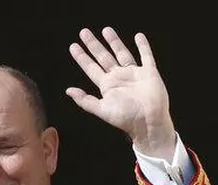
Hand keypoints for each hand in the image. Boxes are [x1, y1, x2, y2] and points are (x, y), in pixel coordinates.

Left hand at [66, 27, 175, 160]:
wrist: (148, 122)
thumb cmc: (126, 119)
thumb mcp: (102, 110)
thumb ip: (85, 100)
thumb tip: (68, 91)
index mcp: (107, 86)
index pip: (91, 68)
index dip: (82, 57)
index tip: (73, 46)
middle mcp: (118, 77)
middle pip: (103, 57)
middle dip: (93, 45)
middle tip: (84, 32)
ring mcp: (133, 74)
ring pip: (122, 53)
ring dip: (114, 42)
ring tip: (106, 30)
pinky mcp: (149, 72)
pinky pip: (146, 56)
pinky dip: (143, 46)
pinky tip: (138, 36)